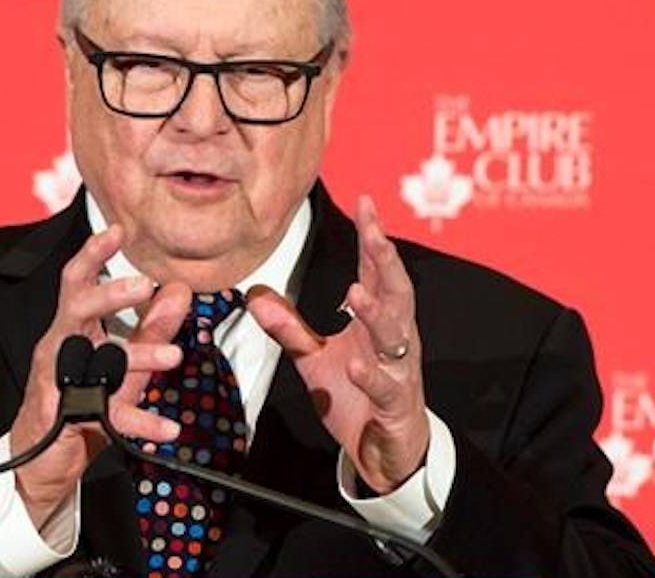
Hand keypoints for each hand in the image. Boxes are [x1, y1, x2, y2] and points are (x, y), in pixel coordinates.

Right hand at [9, 225, 193, 528]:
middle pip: (77, 308)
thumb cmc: (81, 398)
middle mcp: (60, 345)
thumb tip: (180, 290)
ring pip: (95, 359)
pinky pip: (108, 415)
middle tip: (144, 284)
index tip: (117, 228)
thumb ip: (149, 327)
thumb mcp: (122, 360)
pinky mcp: (66, 416)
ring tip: (173, 356)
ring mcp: (58, 380)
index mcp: (72, 326)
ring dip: (136, 356)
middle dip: (109, 294)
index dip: (93, 252)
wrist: (45, 459)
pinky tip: (169, 428)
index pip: (77, 281)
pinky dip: (140, 422)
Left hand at [247, 195, 427, 493]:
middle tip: (374, 232)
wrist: (385, 450)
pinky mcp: (396, 404)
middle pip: (395, 291)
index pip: (376, 272)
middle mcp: (394, 339)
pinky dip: (372, 376)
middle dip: (386, 260)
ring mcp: (399, 370)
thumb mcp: (315, 359)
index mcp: (377, 321)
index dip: (372, 238)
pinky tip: (357, 366)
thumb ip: (289, 327)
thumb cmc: (358, 396)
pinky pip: (387, 387)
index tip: (366, 204)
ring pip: (394, 336)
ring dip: (376, 314)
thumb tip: (255, 294)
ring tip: (356, 293)